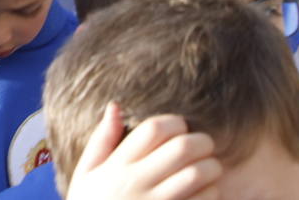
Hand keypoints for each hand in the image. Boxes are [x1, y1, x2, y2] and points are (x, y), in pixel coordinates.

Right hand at [66, 103, 221, 199]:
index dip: (174, 122)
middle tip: (204, 145)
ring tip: (209, 168)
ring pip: (198, 174)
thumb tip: (115, 106)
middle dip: (201, 141)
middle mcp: (137, 184)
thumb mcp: (85, 175)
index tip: (180, 127)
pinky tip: (206, 192)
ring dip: (211, 167)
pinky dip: (212, 192)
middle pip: (182, 147)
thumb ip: (101, 140)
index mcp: (117, 167)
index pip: (153, 129)